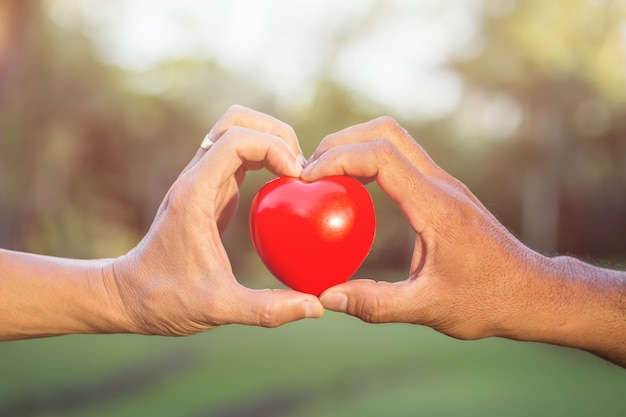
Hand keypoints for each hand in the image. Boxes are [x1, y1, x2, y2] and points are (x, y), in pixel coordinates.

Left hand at [106, 105, 322, 335]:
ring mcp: (200, 180)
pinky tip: (283, 187)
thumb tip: (315, 307)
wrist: (127, 295)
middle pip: (235, 121)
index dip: (273, 147)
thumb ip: (267, 309)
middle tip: (300, 167)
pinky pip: (237, 156)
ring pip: (235, 131)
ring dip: (269, 140)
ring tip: (296, 172)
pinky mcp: (207, 191)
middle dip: (274, 132)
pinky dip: (264, 158)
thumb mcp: (218, 308)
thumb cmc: (165, 300)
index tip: (296, 178)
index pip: (236, 140)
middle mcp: (195, 177)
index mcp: (195, 194)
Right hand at [301, 116, 541, 339]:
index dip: (339, 158)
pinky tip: (353, 192)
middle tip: (310, 171)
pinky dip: (370, 163)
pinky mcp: (443, 191)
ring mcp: (444, 183)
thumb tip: (326, 296)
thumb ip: (376, 304)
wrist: (532, 291)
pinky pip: (401, 160)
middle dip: (341, 141)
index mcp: (436, 206)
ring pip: (394, 139)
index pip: (382, 157)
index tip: (308, 179)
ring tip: (325, 176)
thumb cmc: (487, 301)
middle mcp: (441, 184)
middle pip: (386, 131)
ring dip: (356, 146)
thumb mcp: (428, 308)